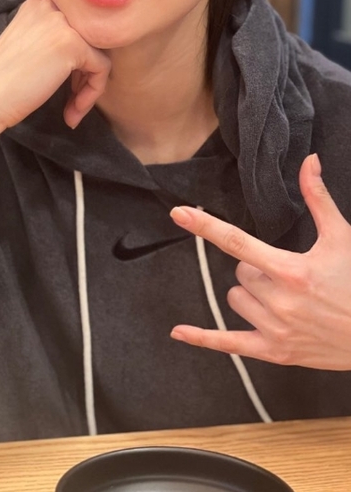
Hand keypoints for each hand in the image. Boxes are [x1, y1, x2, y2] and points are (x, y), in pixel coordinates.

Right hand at [0, 0, 111, 132]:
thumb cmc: (1, 82)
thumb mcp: (27, 45)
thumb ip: (53, 38)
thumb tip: (93, 51)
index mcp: (37, 2)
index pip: (75, 29)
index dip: (74, 62)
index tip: (65, 87)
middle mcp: (50, 5)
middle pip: (90, 40)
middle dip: (83, 75)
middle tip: (70, 101)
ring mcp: (62, 23)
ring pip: (99, 54)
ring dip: (89, 88)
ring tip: (72, 110)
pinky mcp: (73, 44)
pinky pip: (102, 69)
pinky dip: (91, 95)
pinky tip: (71, 113)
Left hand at [170, 153, 350, 369]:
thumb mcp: (341, 239)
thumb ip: (318, 198)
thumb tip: (309, 161)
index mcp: (291, 271)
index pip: (237, 242)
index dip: (205, 225)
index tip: (178, 213)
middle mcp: (279, 301)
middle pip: (240, 272)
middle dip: (258, 269)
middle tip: (290, 276)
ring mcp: (276, 329)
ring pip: (235, 298)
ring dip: (251, 295)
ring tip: (286, 299)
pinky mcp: (275, 352)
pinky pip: (229, 344)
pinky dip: (203, 339)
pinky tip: (179, 331)